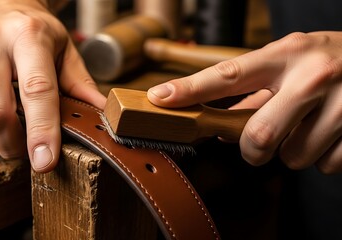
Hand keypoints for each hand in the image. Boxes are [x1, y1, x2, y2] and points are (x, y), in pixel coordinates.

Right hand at [0, 0, 105, 172]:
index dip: (42, 130)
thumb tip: (101, 115)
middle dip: (13, 144)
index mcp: (28, 35)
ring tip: (6, 124)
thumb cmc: (33, 31)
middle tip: (26, 148)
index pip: (36, 90)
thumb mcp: (64, 51)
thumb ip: (81, 84)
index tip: (45, 161)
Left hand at [147, 31, 341, 173]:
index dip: (190, 89)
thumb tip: (220, 127)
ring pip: (293, 156)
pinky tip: (329, 133)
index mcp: (287, 54)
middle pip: (259, 135)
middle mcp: (313, 75)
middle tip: (256, 146)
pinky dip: (321, 156)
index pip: (228, 75)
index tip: (160, 98)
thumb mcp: (290, 63)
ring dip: (292, 151)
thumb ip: (254, 92)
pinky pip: (325, 165)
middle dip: (252, 150)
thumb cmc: (329, 60)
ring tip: (307, 127)